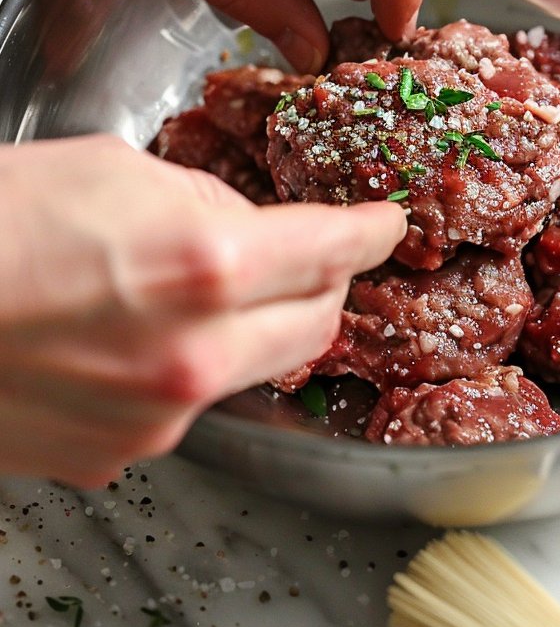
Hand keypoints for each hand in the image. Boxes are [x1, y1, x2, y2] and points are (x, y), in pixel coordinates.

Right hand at [0, 136, 405, 485]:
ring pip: (253, 370)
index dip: (370, 233)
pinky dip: (188, 368)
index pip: (332, 250)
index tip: (385, 227)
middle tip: (314, 257)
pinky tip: (139, 338)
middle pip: (317, 326)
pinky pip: (187, 407)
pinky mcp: (117, 455)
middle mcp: (194, 357)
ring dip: (255, 328)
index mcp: (202, 267)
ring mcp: (158, 420)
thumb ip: (200, 201)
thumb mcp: (108, 171)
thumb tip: (243, 223)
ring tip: (205, 292)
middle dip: (328, 286)